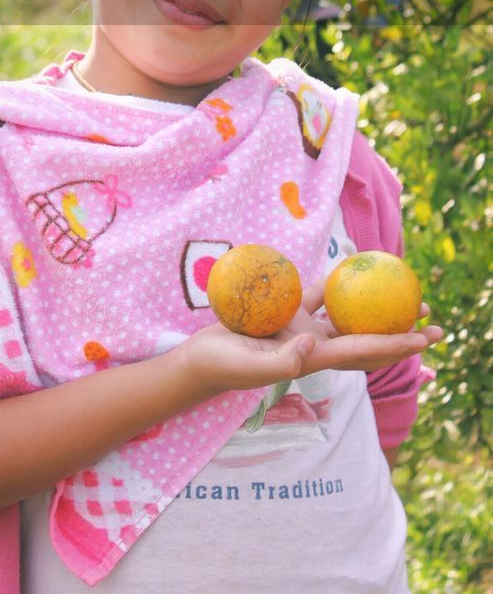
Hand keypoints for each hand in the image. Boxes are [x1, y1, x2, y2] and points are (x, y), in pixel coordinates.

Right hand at [175, 282, 443, 401]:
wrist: (200, 360)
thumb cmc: (223, 365)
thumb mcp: (250, 365)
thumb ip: (281, 361)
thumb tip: (313, 346)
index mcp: (313, 359)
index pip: (362, 351)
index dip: (395, 344)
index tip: (424, 337)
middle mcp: (315, 346)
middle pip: (367, 337)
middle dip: (400, 330)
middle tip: (431, 315)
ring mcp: (302, 331)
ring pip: (348, 317)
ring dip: (376, 308)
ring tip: (402, 292)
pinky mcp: (287, 317)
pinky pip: (318, 296)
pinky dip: (335, 284)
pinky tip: (349, 265)